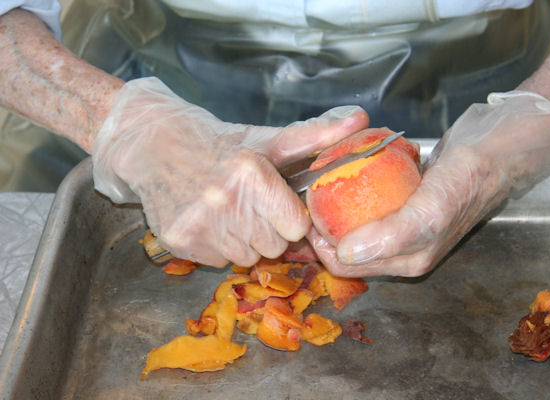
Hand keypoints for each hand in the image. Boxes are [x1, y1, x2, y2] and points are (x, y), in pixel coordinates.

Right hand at [92, 77, 368, 266]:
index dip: (288, 216)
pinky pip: (219, 262)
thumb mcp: (267, 140)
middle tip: (249, 205)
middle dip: (268, 230)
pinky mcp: (179, 242)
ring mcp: (199, 225)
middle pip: (273, 246)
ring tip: (227, 211)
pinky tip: (207, 221)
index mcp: (252, 174)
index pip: (296, 227)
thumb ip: (315, 136)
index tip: (275, 202)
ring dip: (243, 241)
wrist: (154, 145)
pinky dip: (217, 247)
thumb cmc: (220, 145)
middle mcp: (224, 202)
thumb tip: (362, 120)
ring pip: (247, 258)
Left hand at [308, 91, 549, 276]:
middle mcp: (404, 248)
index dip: (321, 244)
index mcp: (409, 259)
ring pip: (355, 221)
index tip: (305, 213)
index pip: (347, 264)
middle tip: (308, 193)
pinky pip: (368, 200)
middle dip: (323, 224)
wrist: (499, 145)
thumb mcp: (431, 209)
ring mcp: (403, 224)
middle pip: (346, 244)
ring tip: (319, 180)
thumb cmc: (470, 178)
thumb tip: (347, 255)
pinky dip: (353, 188)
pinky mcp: (405, 201)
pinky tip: (344, 169)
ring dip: (334, 205)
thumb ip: (392, 235)